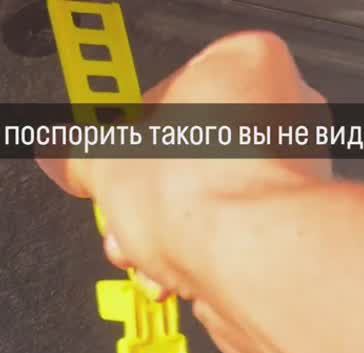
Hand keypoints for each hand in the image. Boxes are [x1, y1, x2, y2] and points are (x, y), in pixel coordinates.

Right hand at [37, 31, 330, 352]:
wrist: (248, 263)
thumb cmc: (201, 193)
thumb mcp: (105, 164)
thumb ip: (81, 158)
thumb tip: (64, 158)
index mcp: (247, 63)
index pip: (171, 94)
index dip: (130, 141)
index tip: (111, 168)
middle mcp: (285, 112)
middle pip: (193, 157)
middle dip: (149, 201)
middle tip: (125, 222)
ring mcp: (298, 176)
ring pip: (214, 205)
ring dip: (171, 238)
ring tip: (147, 258)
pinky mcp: (298, 233)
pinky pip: (239, 241)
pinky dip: (207, 260)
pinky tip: (181, 278)